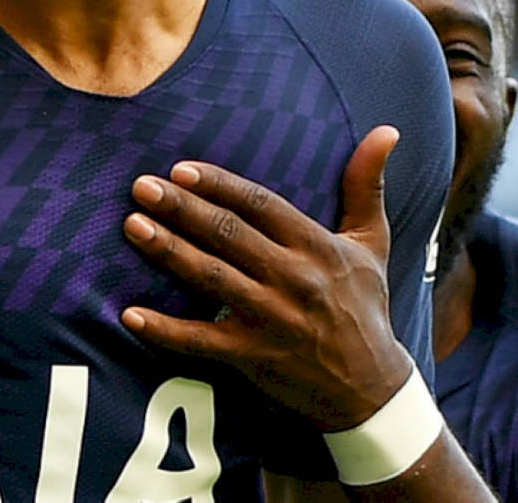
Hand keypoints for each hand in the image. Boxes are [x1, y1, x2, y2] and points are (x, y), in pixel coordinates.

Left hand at [121, 126, 413, 431]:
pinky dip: (165, 330)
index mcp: (317, 245)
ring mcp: (273, 319)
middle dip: (182, 208)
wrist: (372, 388)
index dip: (219, 185)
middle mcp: (295, 278)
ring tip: (133, 227)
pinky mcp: (255, 356)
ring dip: (169, 251)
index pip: (260, 204)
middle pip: (228, 234)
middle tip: (141, 187)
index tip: (181, 169)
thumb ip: (367, 185)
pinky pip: (202, 341)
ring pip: (212, 278)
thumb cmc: (365, 306)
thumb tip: (387, 130)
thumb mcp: (372, 242)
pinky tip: (130, 314)